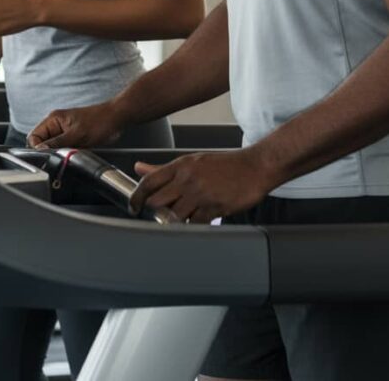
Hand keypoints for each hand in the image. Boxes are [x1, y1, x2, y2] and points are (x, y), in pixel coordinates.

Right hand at [28, 102, 123, 148]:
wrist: (116, 119)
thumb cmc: (100, 121)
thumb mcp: (77, 134)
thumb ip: (57, 142)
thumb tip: (41, 150)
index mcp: (53, 119)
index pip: (34, 136)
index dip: (37, 148)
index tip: (47, 155)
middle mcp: (56, 125)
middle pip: (43, 144)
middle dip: (52, 151)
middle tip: (64, 153)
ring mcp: (65, 131)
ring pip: (55, 148)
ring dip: (63, 153)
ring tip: (75, 149)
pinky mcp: (73, 137)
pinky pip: (65, 149)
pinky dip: (71, 152)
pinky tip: (80, 150)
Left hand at [129, 148, 272, 223]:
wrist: (254, 167)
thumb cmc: (224, 165)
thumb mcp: (191, 161)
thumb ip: (163, 169)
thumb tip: (138, 168)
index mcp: (181, 166)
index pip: (149, 181)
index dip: (136, 197)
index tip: (133, 207)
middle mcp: (188, 178)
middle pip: (157, 201)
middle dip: (154, 212)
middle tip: (157, 217)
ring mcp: (201, 194)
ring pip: (174, 216)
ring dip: (174, 222)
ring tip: (180, 220)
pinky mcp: (214, 207)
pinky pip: (195, 224)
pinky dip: (193, 226)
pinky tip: (197, 222)